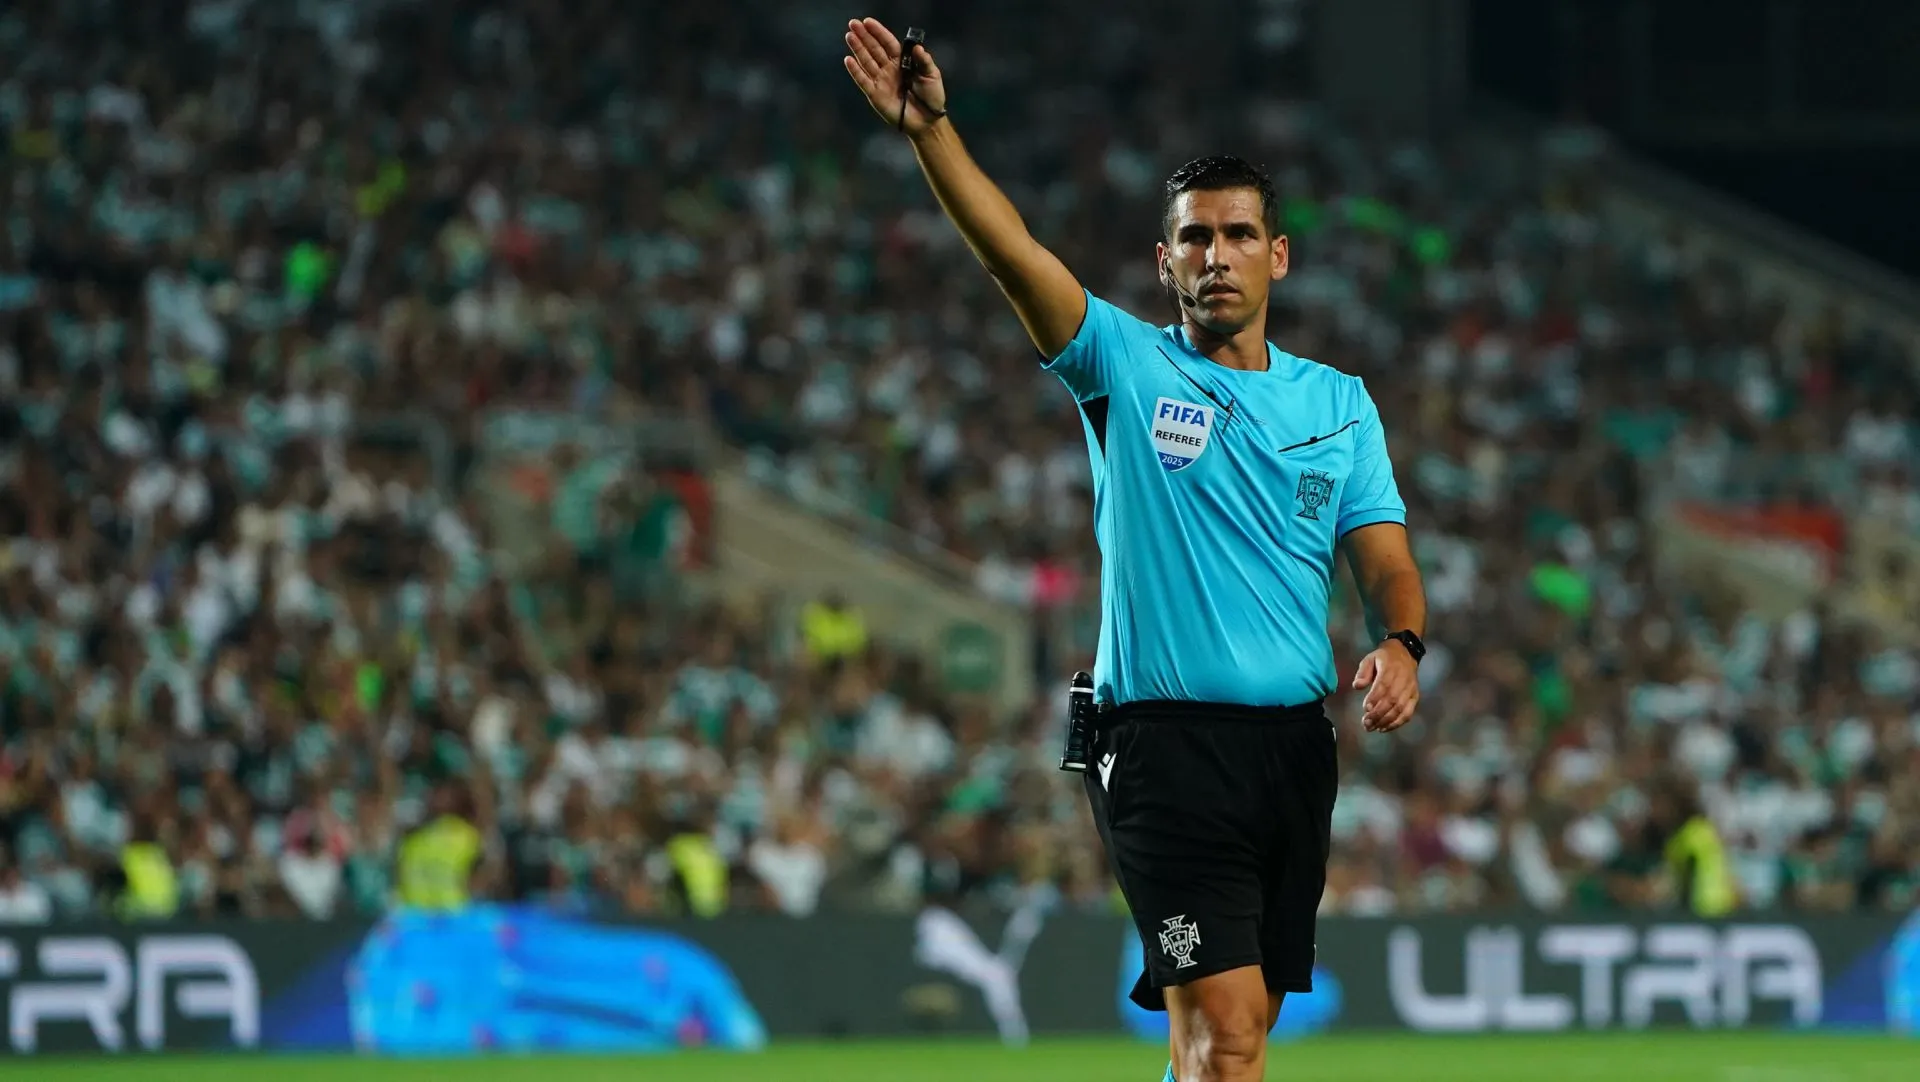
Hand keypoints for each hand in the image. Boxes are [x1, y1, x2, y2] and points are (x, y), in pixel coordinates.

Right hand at [843, 18, 947, 135]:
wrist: (927, 121)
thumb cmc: (932, 97)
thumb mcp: (932, 75)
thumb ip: (924, 61)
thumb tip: (917, 48)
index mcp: (903, 62)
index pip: (888, 43)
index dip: (878, 32)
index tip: (868, 22)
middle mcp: (889, 69)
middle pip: (874, 49)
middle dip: (864, 36)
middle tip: (853, 24)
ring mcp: (881, 81)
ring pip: (867, 61)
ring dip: (858, 49)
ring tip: (849, 36)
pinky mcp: (875, 95)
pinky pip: (863, 81)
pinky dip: (855, 71)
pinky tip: (848, 60)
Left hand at [1351, 641, 1419, 732]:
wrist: (1405, 654)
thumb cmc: (1383, 659)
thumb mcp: (1370, 659)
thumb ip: (1363, 672)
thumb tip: (1357, 686)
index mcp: (1391, 668)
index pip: (1384, 685)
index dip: (1375, 698)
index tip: (1365, 709)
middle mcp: (1403, 680)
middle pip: (1392, 700)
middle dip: (1378, 714)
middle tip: (1366, 723)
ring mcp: (1410, 690)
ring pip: (1400, 708)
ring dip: (1386, 721)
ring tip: (1372, 728)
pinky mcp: (1414, 697)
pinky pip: (1408, 713)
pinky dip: (1397, 723)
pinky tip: (1384, 728)